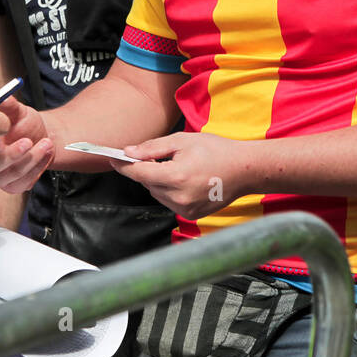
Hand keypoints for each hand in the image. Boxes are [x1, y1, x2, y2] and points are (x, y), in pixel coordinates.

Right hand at [0, 97, 54, 193]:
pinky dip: (38, 168)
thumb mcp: (18, 111)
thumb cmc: (24, 123)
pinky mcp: (13, 187)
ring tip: (47, 143)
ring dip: (33, 159)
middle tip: (31, 141)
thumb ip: (10, 106)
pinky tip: (47, 154)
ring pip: (14, 174)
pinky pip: (25, 182)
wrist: (40, 137)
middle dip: (15, 154)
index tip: (8, 134)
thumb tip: (5, 97)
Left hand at [110, 131, 249, 220]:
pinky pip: (169, 201)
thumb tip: (128, 152)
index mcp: (176, 176)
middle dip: (147, 170)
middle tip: (158, 156)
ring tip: (178, 167)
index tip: (112, 158)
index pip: (139, 173)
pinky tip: (186, 179)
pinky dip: (170, 190)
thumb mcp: (183, 140)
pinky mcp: (191, 215)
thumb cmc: (217, 151)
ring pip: (157, 193)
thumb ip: (152, 148)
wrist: (245, 170)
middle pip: (147, 184)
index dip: (123, 166)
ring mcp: (185, 209)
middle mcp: (179, 197)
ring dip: (159, 181)